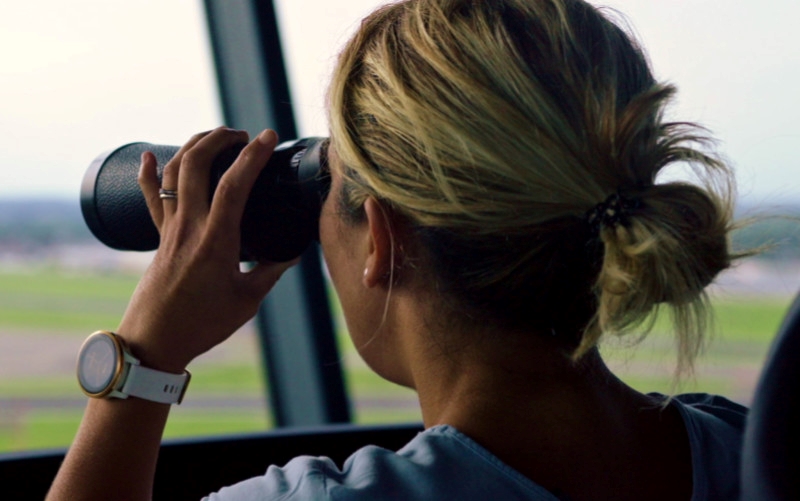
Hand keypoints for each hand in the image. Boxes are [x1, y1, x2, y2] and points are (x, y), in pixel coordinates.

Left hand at [116, 127, 296, 372]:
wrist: (154, 341)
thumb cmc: (203, 324)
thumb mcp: (248, 299)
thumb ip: (272, 271)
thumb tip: (294, 251)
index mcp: (216, 241)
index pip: (234, 185)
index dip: (252, 156)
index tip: (269, 137)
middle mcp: (189, 227)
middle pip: (196, 164)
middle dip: (219, 139)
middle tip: (243, 134)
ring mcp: (170, 229)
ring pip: (173, 173)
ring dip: (193, 147)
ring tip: (215, 137)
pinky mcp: (159, 237)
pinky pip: (150, 197)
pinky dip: (148, 173)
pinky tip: (150, 154)